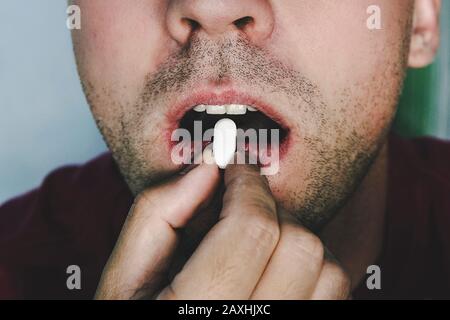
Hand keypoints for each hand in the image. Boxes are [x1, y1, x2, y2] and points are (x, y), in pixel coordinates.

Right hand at [96, 162, 350, 299]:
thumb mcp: (123, 279)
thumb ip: (157, 213)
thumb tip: (209, 167)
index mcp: (192, 314)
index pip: (252, 229)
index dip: (247, 184)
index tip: (236, 170)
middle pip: (301, 246)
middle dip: (272, 212)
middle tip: (242, 210)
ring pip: (330, 272)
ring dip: (297, 243)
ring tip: (260, 246)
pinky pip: (335, 297)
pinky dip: (312, 273)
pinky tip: (275, 276)